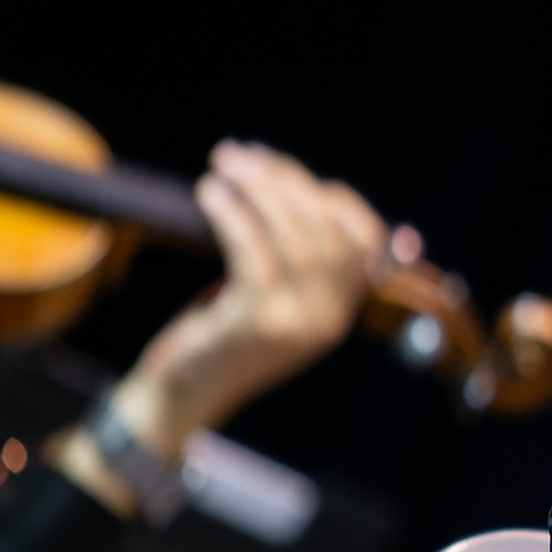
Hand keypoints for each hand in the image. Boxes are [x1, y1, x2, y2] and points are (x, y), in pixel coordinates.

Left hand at [112, 141, 384, 456]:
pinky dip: (234, 216)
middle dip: (288, 182)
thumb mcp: (273, 301)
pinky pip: (255, 255)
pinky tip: (211, 195)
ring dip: (260, 191)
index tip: (286, 170)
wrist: (184, 398)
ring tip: (224, 165)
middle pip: (330, 230)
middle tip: (244, 154)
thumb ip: (294, 262)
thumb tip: (300, 193)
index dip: (336, 198)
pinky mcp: (258, 323)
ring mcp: (298, 322)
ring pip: (297, 237)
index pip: (368, 240)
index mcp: (342, 310)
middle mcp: (331, 316)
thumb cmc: (223, 340)